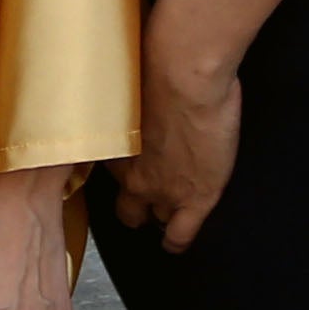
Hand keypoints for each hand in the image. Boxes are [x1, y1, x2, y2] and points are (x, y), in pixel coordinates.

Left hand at [109, 10, 245, 251]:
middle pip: (128, 206)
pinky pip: (180, 235)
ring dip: (162, 216)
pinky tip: (175, 243)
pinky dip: (176, 242)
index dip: (123, 172)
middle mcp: (132, 175)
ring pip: (156, 219)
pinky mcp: (196, 198)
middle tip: (147, 198)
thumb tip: (124, 84)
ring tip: (169, 214)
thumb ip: (127, 98)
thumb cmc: (155, 66)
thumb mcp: (127, 84)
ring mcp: (164, 191)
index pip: (112, 174)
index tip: (127, 167)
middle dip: (136, 206)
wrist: (184, 76)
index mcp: (115, 149)